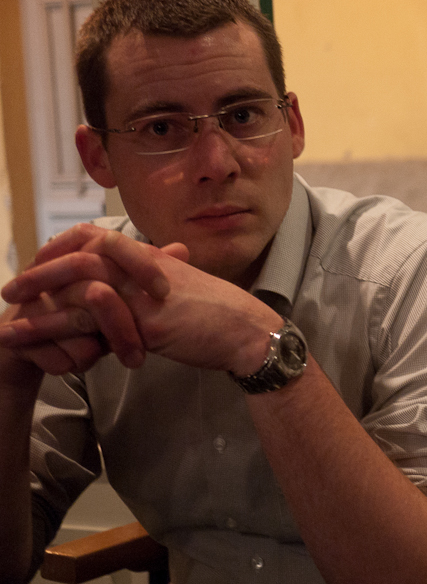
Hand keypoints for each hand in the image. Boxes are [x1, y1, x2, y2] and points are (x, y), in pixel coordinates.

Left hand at [0, 226, 274, 374]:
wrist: (246, 330)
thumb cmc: (217, 312)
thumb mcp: (181, 286)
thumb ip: (151, 281)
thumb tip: (126, 287)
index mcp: (149, 256)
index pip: (93, 237)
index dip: (60, 249)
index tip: (38, 265)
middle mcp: (142, 268)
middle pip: (77, 259)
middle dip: (38, 276)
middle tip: (11, 290)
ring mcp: (143, 293)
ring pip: (77, 292)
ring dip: (38, 309)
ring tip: (10, 324)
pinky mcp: (146, 321)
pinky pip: (92, 326)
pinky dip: (58, 334)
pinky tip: (38, 346)